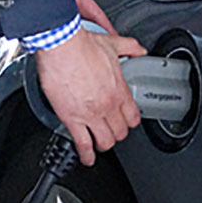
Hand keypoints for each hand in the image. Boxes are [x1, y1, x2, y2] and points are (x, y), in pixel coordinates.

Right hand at [35, 29, 145, 165]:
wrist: (61, 45)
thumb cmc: (82, 45)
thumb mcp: (112, 44)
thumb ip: (130, 48)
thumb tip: (140, 50)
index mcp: (119, 89)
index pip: (133, 116)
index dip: (130, 122)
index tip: (126, 122)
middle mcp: (108, 105)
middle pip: (120, 132)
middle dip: (117, 134)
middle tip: (111, 133)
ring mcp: (90, 114)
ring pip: (105, 142)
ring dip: (103, 145)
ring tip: (99, 145)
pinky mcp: (72, 119)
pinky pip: (83, 144)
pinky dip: (86, 155)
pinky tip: (87, 158)